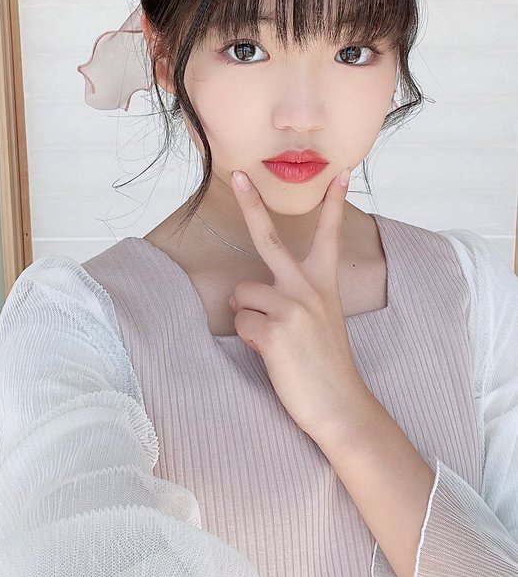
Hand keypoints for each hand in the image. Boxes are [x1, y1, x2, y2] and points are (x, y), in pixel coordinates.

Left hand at [228, 167, 368, 446]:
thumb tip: (242, 295)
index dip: (334, 202)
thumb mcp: (321, 321)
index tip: (339, 172)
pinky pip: (241, 323)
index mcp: (324, 284)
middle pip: (269, 238)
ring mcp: (292, 307)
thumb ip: (292, 298)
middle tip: (237, 175)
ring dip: (248, 318)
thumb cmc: (325, 365)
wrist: (340, 405)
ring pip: (243, 296)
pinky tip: (271, 355)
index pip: (329, 235)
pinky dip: (248, 340)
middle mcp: (309, 288)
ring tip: (274, 342)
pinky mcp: (275, 330)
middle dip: (251, 204)